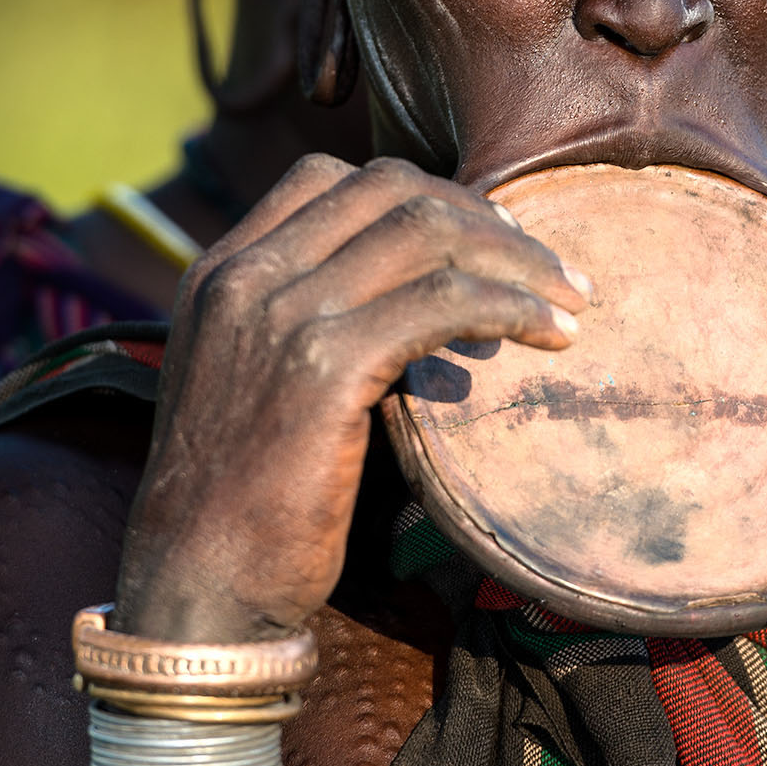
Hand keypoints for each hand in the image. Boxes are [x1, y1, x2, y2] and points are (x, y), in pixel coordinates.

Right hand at [115, 154, 589, 643]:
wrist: (194, 590)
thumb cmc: (240, 507)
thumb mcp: (251, 384)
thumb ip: (306, 326)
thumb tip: (415, 302)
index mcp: (221, 271)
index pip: (330, 176)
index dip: (422, 194)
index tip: (485, 238)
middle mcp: (244, 276)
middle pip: (390, 190)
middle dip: (484, 218)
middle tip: (549, 269)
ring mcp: (279, 314)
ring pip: (426, 231)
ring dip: (517, 258)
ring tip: (571, 301)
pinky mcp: (322, 367)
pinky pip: (442, 301)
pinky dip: (511, 307)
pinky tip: (552, 337)